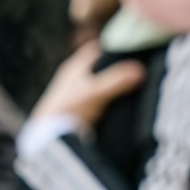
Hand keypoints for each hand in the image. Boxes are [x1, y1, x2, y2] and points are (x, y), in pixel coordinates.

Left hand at [30, 41, 145, 127]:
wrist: (48, 140)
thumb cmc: (69, 111)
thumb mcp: (95, 93)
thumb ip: (117, 81)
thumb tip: (141, 71)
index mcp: (74, 68)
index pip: (95, 50)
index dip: (113, 49)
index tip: (132, 53)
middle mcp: (72, 79)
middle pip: (97, 68)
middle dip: (115, 70)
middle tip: (137, 73)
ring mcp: (72, 96)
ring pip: (96, 86)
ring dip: (111, 88)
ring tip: (133, 92)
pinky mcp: (74, 113)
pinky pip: (94, 103)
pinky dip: (105, 104)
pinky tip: (118, 111)